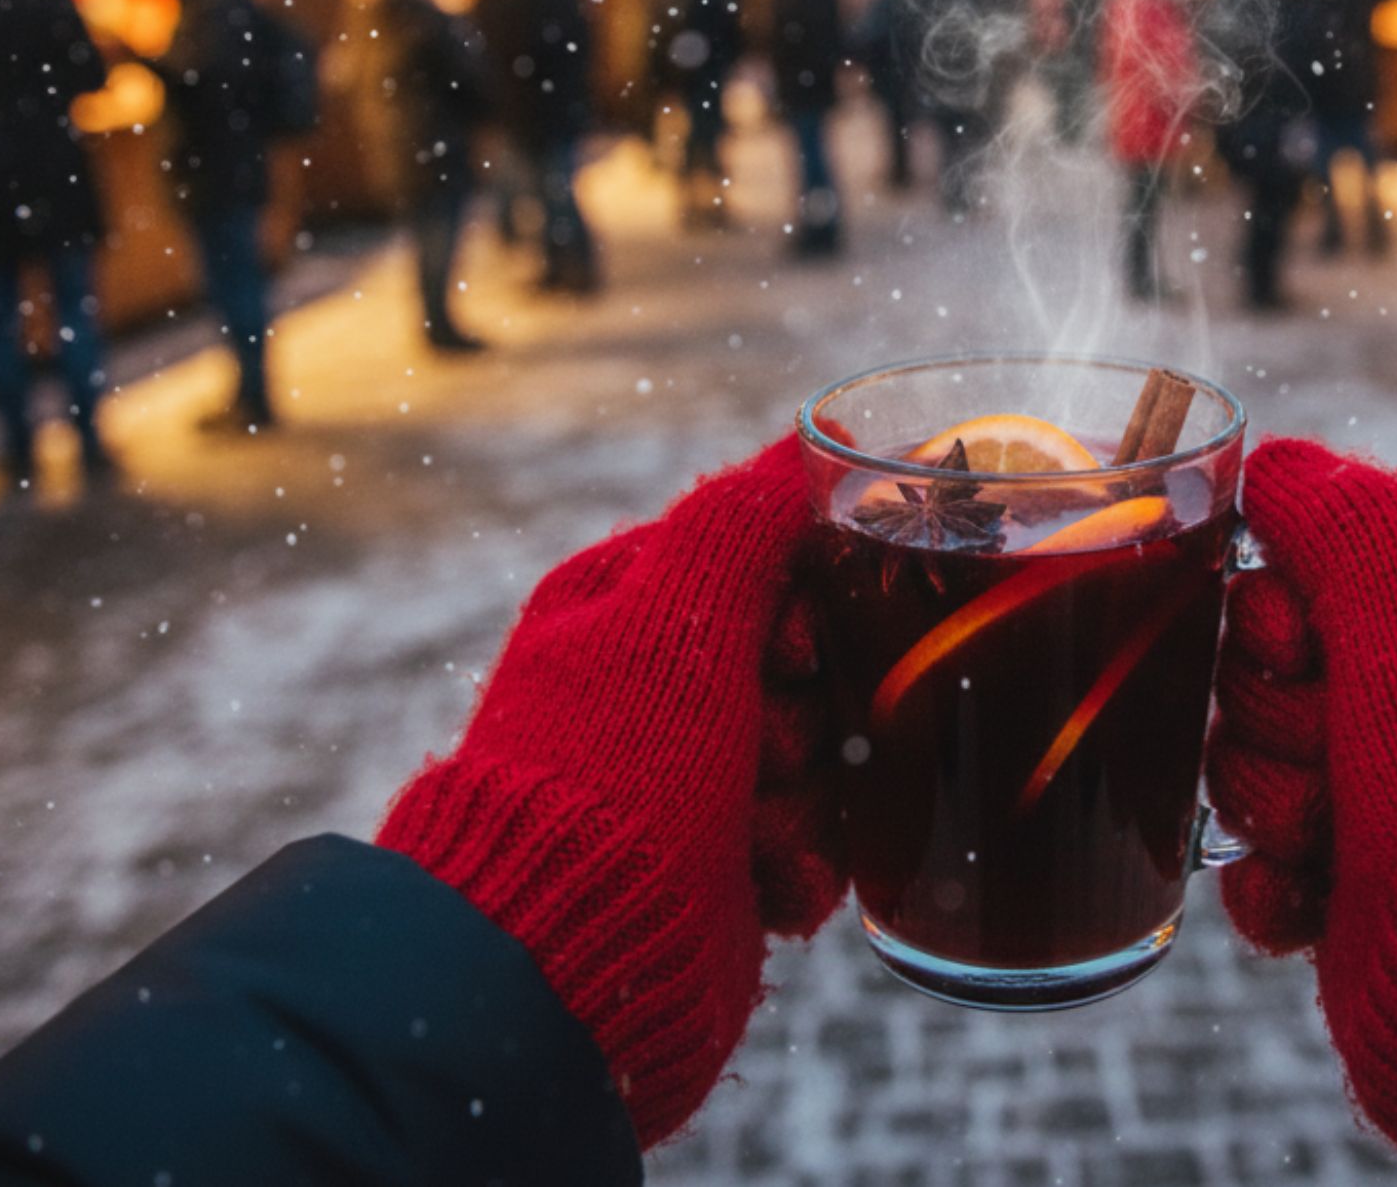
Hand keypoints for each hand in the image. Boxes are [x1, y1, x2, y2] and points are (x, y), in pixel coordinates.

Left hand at [378, 439, 842, 1147]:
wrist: (575, 961)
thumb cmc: (611, 776)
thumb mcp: (676, 620)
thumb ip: (745, 521)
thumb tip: (812, 436)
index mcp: (620, 612)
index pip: (756, 563)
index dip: (801, 600)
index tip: (797, 643)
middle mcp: (650, 695)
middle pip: (804, 665)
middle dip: (808, 712)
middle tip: (772, 744)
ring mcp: (689, 785)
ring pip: (821, 757)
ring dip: (807, 800)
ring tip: (753, 832)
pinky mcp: (725, 867)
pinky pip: (815, 842)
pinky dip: (804, 868)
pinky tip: (770, 884)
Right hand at [1207, 438, 1396, 1152]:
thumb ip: (1348, 523)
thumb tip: (1275, 459)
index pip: (1325, 547)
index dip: (1280, 596)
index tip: (1294, 641)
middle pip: (1269, 655)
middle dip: (1272, 711)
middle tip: (1332, 749)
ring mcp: (1392, 788)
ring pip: (1249, 752)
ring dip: (1269, 799)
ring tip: (1333, 837)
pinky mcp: (1353, 878)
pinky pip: (1254, 853)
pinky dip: (1271, 881)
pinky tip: (1310, 895)